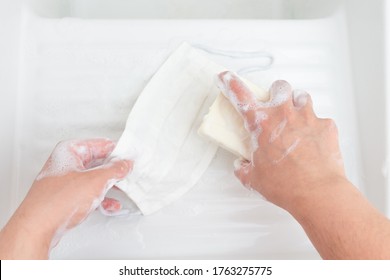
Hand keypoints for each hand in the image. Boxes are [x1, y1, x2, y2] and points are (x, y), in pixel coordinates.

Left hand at [0, 138, 131, 258]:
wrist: (38, 227)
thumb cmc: (56, 201)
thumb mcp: (95, 181)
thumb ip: (114, 170)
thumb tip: (124, 164)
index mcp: (69, 150)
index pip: (100, 144)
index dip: (117, 151)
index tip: (129, 158)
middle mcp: (65, 163)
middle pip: (97, 162)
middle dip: (113, 170)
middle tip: (127, 173)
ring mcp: (65, 180)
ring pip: (93, 178)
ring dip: (109, 185)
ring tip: (122, 189)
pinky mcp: (66, 197)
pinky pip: (88, 193)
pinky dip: (100, 198)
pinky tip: (110, 204)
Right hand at [217, 71, 345, 211]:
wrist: (317, 192)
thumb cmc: (286, 185)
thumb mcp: (254, 179)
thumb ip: (243, 169)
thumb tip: (240, 166)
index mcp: (261, 124)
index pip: (240, 95)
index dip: (230, 83)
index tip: (226, 77)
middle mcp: (284, 114)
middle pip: (279, 86)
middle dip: (276, 93)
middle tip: (276, 106)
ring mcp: (307, 117)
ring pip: (301, 96)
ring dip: (296, 104)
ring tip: (296, 120)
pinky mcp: (325, 125)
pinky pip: (321, 119)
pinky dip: (315, 126)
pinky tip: (313, 140)